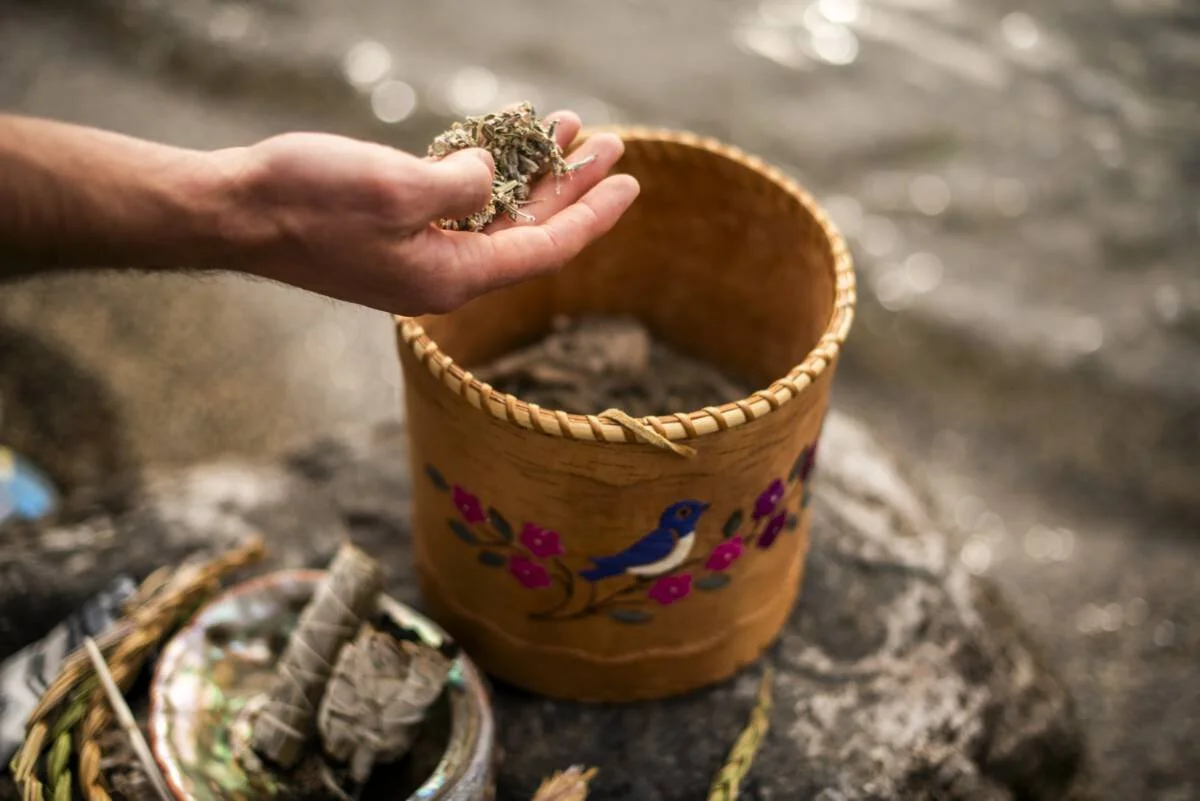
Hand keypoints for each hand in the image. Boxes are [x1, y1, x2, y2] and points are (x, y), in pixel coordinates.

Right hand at [215, 111, 637, 314]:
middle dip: (572, 186)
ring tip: (565, 130)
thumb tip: (494, 177)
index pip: (547, 249)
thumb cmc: (309, 201)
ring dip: (532, 174)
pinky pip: (460, 207)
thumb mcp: (397, 187)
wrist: (236, 212)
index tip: (632, 182)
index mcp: (454, 277)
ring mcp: (421, 255)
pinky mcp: (397, 234)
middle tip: (609, 144)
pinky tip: (504, 145)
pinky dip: (488, 175)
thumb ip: (462, 185)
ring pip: (497, 215)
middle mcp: (445, 274)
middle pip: (531, 231)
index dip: (594, 214)